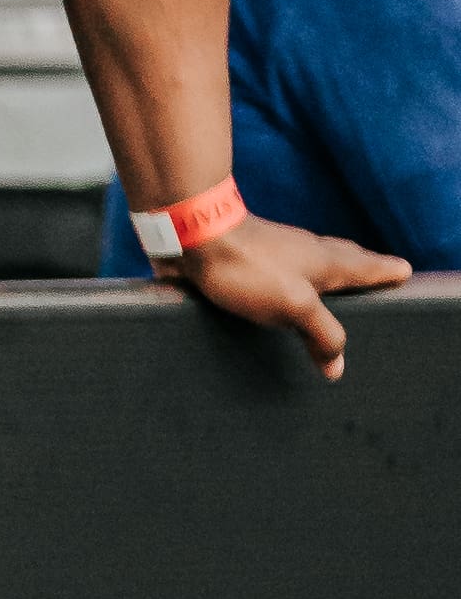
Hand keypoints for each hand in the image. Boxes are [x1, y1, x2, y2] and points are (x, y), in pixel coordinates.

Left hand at [172, 214, 407, 379]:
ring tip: (337, 284)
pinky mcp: (251, 256)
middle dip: (365, 266)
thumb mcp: (295, 306)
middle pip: (347, 258)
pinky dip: (296, 277)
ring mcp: (279, 250)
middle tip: (380, 271)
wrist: (195, 233)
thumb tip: (337, 365)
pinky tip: (284, 286)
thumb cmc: (249, 267)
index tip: (404, 273)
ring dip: (331, 270)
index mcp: (328, 261)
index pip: (370, 266)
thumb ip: (321, 334)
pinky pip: (284, 268)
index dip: (388, 272)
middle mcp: (309, 251)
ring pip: (316, 260)